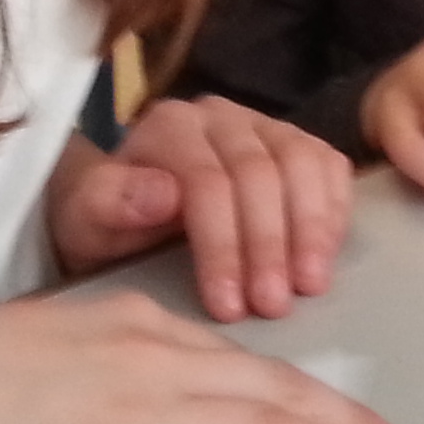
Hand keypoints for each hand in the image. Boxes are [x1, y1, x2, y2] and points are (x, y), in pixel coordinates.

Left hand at [50, 98, 352, 324]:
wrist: (128, 213)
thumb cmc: (111, 224)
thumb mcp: (90, 224)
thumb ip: (111, 204)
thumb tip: (163, 195)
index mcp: (170, 127)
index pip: (207, 181)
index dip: (222, 246)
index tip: (228, 307)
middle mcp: (221, 115)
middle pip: (259, 173)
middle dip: (269, 246)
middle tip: (273, 306)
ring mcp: (265, 125)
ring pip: (303, 164)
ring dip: (311, 230)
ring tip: (309, 288)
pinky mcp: (297, 143)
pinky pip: (329, 166)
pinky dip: (333, 211)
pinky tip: (325, 257)